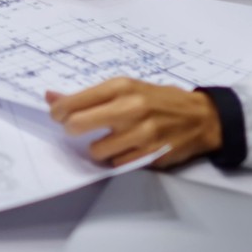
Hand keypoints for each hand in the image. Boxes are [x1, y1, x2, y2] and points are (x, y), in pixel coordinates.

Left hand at [47, 79, 222, 168]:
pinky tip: (126, 149)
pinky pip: (117, 163)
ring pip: (96, 150)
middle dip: (71, 129)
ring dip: (98, 148)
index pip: (75, 102)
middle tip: (76, 129)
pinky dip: (117, 158)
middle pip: (77, 125)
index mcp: (121, 87)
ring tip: (109, 139)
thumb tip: (50, 96)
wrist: (201, 117)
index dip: (59, 111)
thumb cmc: (158, 100)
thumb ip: (89, 95)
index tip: (57, 115)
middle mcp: (130, 109)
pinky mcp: (151, 155)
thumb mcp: (126, 87)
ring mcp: (141, 134)